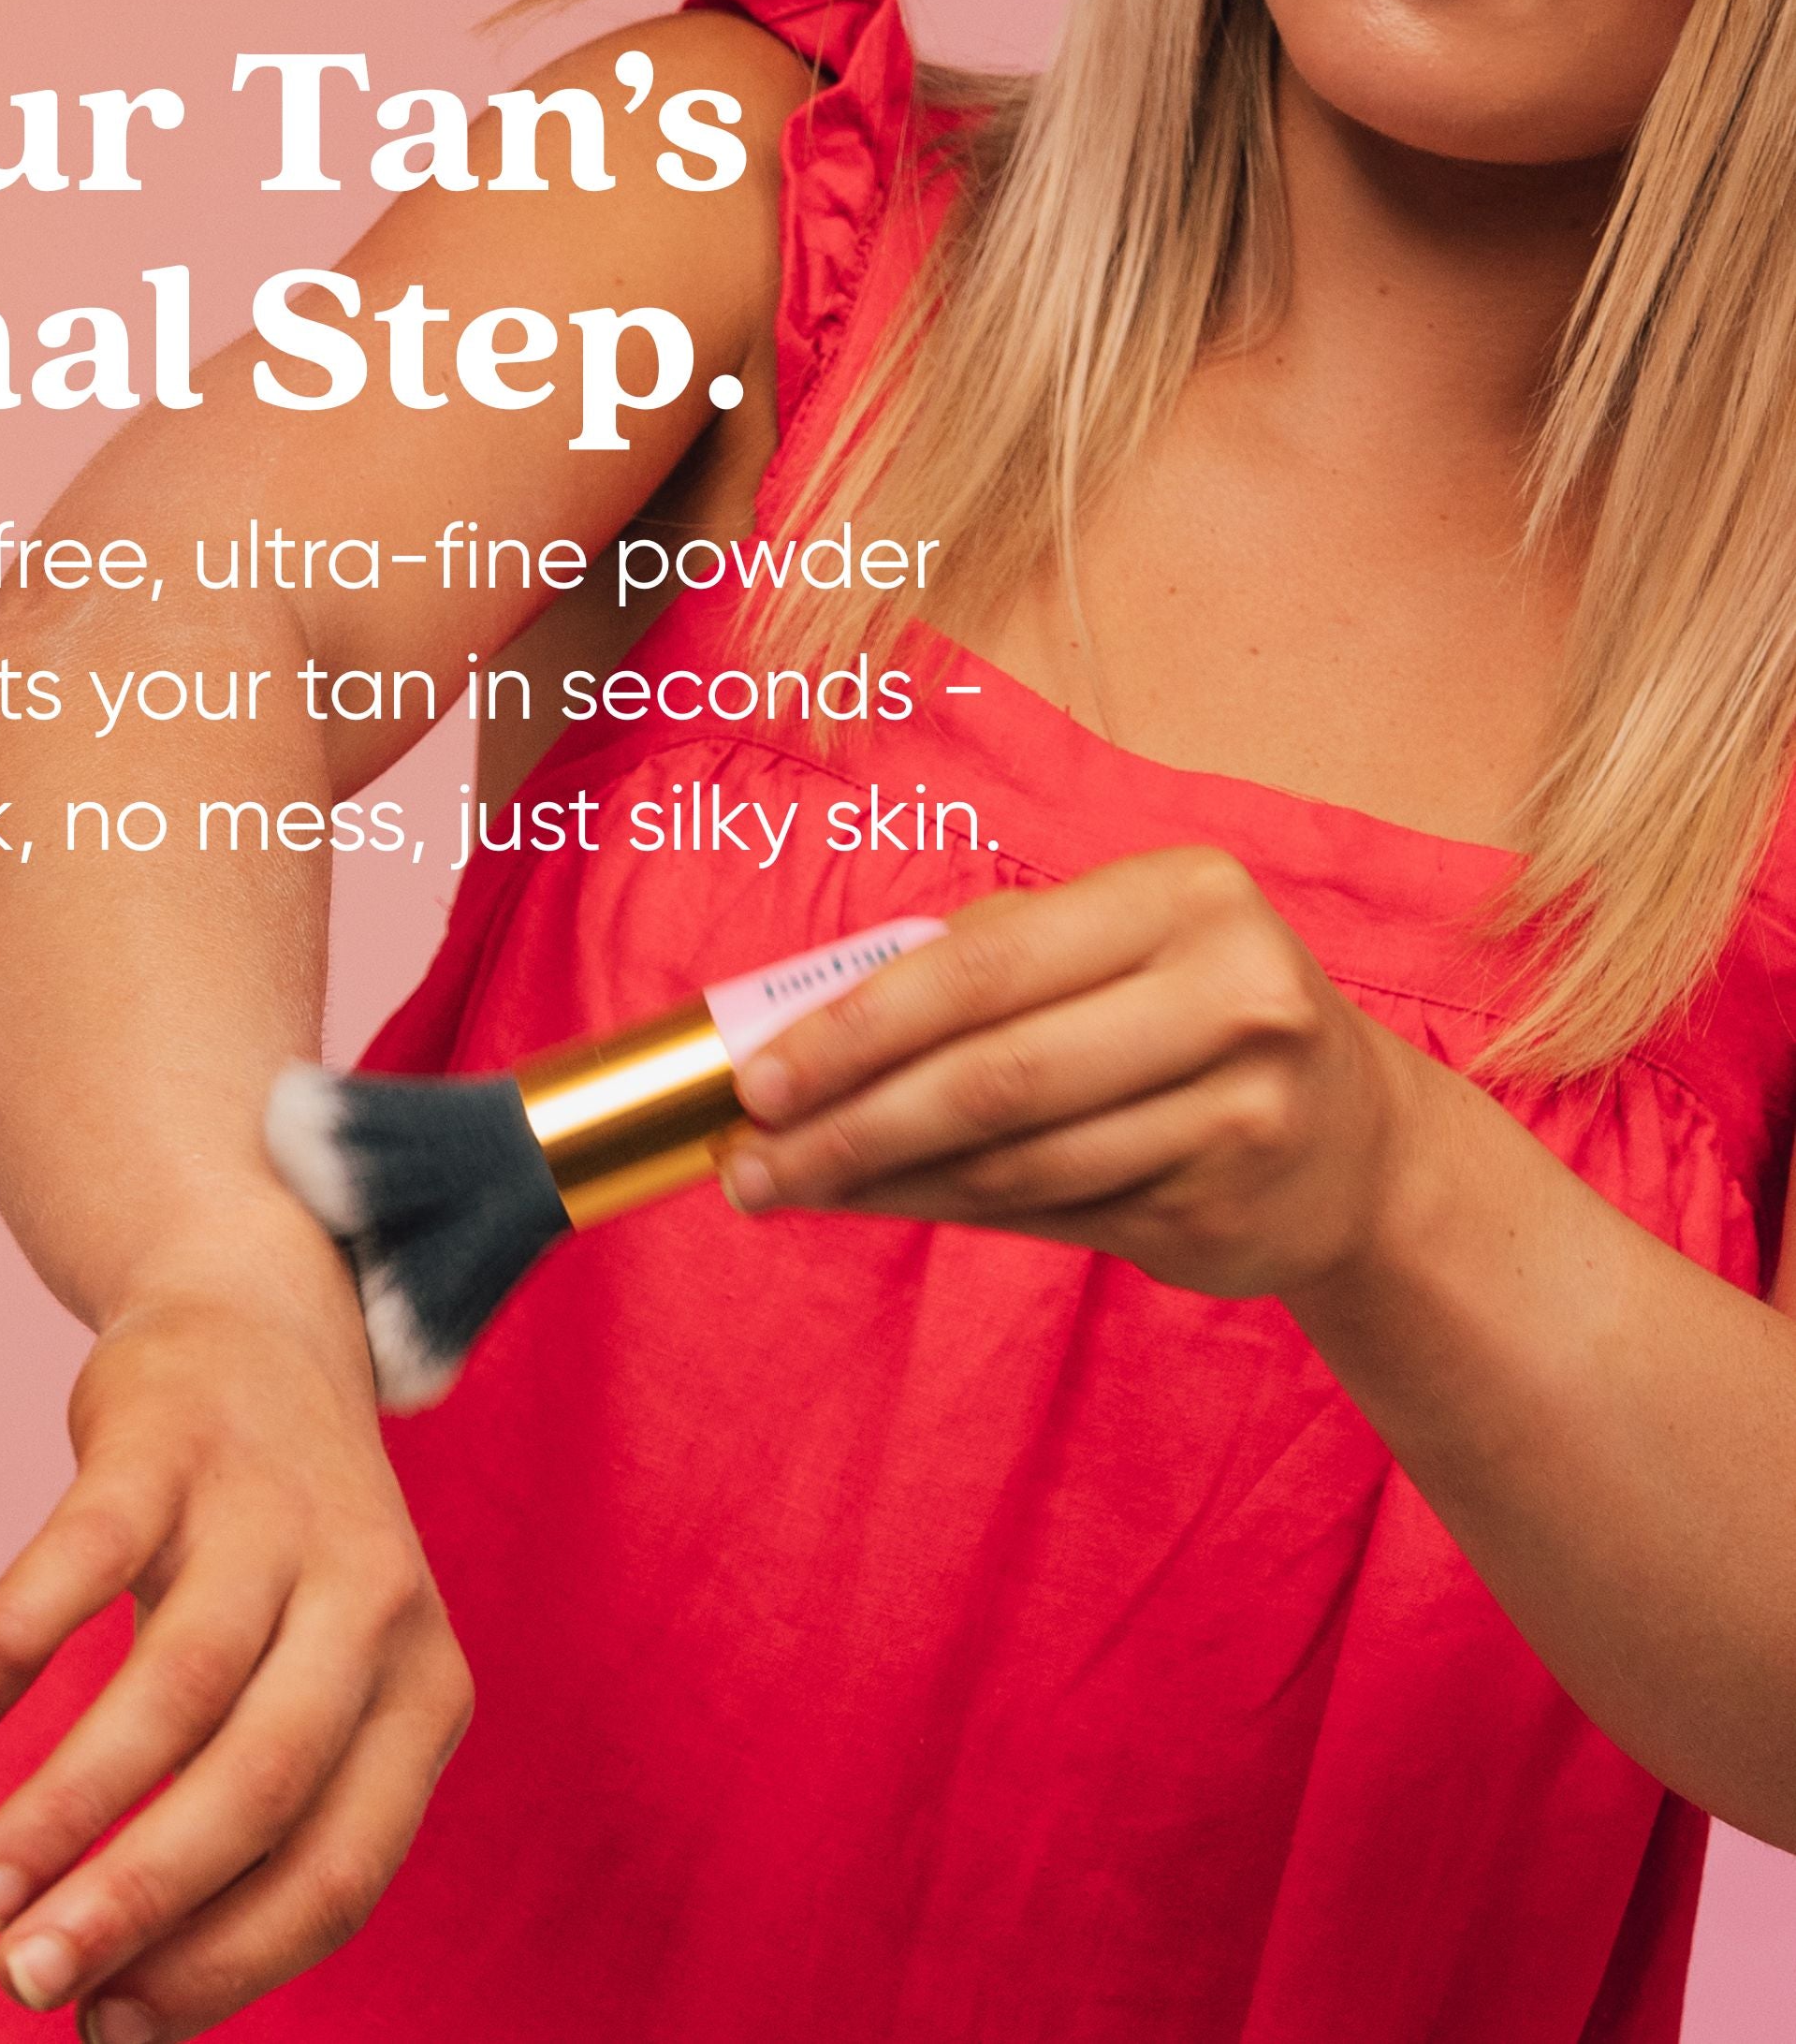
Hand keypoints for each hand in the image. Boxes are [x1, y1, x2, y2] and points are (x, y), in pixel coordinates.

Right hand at [0, 1233, 472, 2043]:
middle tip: (21, 1978)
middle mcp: (373, 1598)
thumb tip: (114, 2010)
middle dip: (136, 1900)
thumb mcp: (310, 1683)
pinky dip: (8, 1644)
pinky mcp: (175, 1437)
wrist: (264, 1331)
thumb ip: (244, 1819)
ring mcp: (274, 1509)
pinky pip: (83, 1554)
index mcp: (423, 1687)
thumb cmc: (276, 1566)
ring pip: (174, 1686)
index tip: (107, 2033)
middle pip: (262, 1783)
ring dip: (63, 1805)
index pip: (344, 1867)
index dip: (225, 1965)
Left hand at [719, 847, 1429, 1300]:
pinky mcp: (1226, 1207)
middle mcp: (1230, 996)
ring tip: (788, 1184)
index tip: (759, 1072)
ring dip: (881, 1180)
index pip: (983, 968)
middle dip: (850, 1121)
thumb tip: (802, 1021)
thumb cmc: (1192, 1015)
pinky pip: (1048, 1213)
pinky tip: (882, 1200)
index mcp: (1183, 897)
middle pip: (993, 1076)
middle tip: (750, 1157)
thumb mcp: (1119, 947)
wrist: (1360, 1142)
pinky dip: (948, 1209)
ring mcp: (1241, 1111)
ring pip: (1013, 1161)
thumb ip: (984, 968)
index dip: (858, 1026)